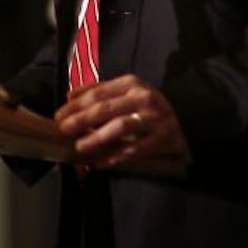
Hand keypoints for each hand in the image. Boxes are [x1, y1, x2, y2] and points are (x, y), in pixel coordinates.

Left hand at [55, 74, 190, 177]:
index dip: (76, 105)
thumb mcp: (126, 92)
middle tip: (63, 130)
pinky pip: (136, 149)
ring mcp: (155, 118)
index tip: (58, 116)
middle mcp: (144, 98)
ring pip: (121, 127)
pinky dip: (116, 157)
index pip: (98, 93)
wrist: (188, 120)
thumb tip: (69, 95)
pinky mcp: (164, 139)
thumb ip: (99, 92)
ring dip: (97, 138)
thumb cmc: (148, 108)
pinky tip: (100, 163)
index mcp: (131, 84)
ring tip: (80, 147)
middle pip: (106, 108)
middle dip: (81, 120)